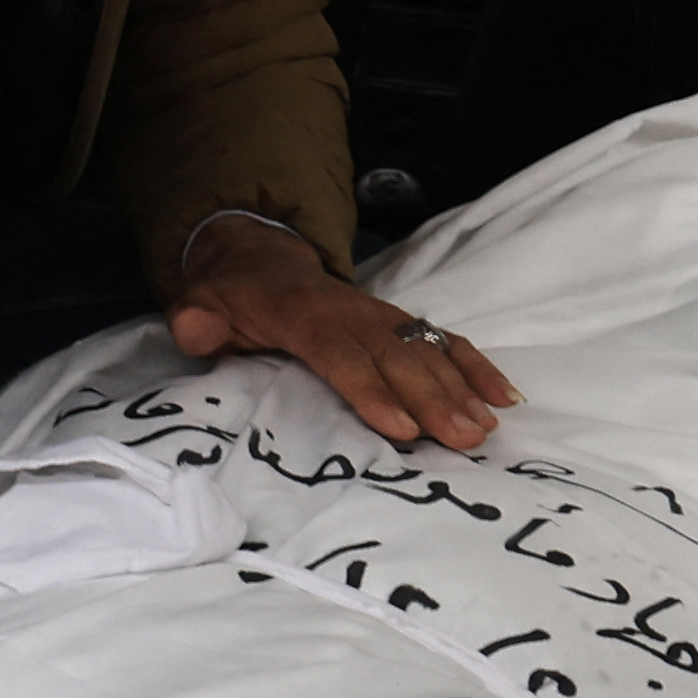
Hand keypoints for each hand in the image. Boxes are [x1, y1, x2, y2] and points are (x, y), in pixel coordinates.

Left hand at [168, 218, 512, 451]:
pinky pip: (443, 341)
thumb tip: (193, 328)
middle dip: (432, 398)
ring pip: (426, 350)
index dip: (371, 389)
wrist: (260, 258)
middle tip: (463, 439)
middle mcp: (352, 312)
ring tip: (485, 430)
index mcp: (303, 313)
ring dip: (460, 389)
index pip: (340, 354)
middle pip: (396, 357)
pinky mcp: (399, 324)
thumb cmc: (232, 295)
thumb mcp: (202, 302)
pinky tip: (504, 398)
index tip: (402, 427)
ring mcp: (381, 316)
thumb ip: (197, 318)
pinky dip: (475, 366)